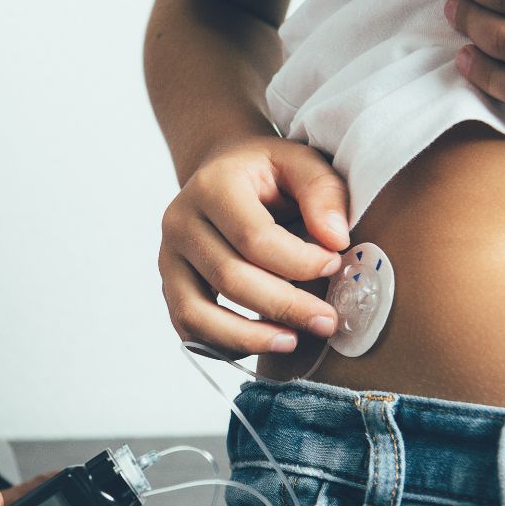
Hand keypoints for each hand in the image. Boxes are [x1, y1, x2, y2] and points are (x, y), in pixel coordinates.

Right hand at [159, 137, 348, 358]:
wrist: (221, 170)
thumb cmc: (266, 170)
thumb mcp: (301, 161)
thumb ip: (323, 191)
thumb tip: (335, 240)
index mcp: (212, 187)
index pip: (254, 238)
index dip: (299, 262)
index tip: (335, 266)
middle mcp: (180, 223)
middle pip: (229, 279)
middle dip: (284, 306)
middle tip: (327, 321)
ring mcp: (169, 258)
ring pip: (197, 313)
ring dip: (248, 337)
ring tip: (291, 342)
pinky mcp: (169, 285)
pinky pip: (188, 328)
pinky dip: (223, 344)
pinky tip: (262, 341)